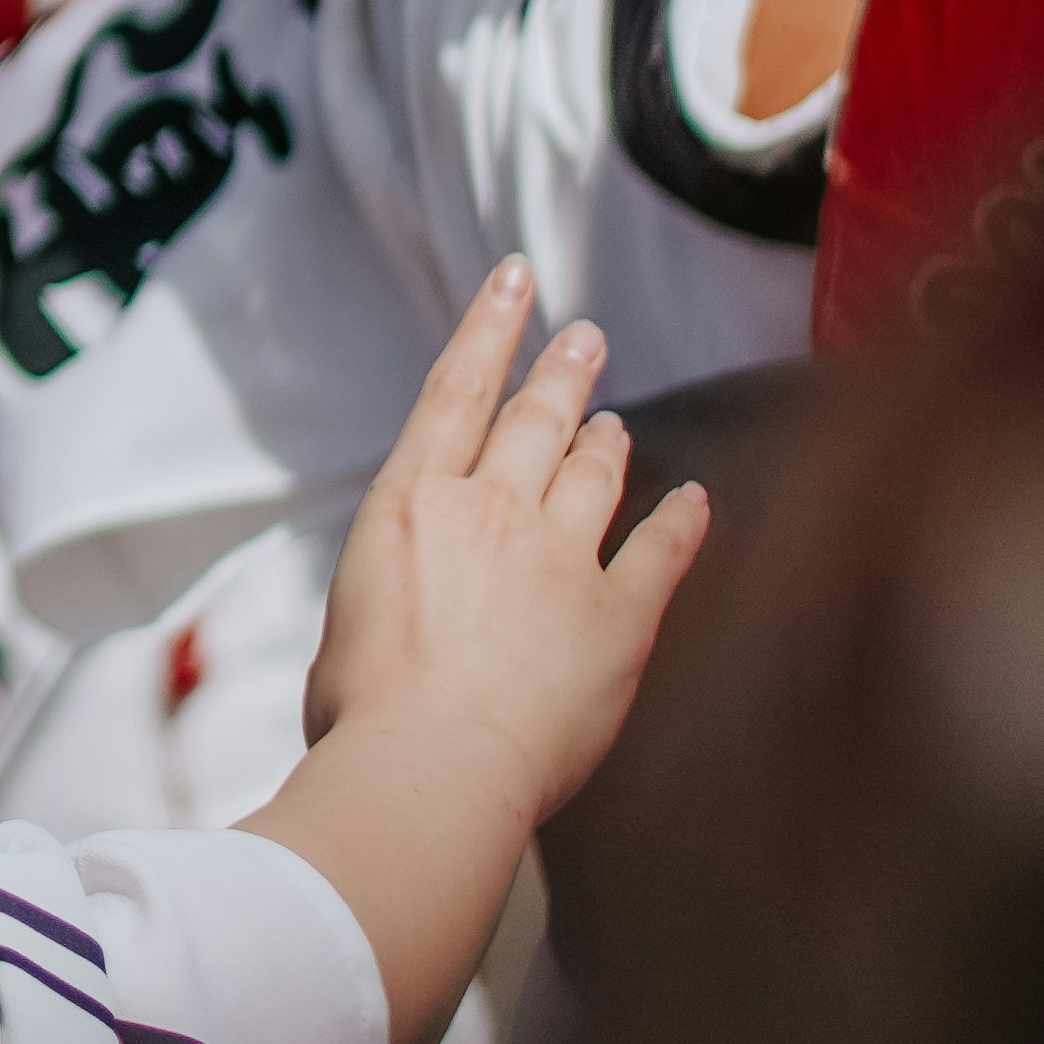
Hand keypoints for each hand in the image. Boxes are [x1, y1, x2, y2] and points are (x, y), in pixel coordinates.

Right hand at [298, 261, 699, 807]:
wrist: (431, 763)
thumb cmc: (365, 714)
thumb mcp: (349, 625)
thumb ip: (390, 591)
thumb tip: (406, 610)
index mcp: (408, 504)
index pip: (456, 392)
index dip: (490, 328)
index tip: (517, 280)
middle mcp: (487, 510)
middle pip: (534, 419)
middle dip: (563, 370)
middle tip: (586, 336)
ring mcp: (557, 557)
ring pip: (593, 472)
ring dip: (607, 435)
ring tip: (615, 415)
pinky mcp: (618, 615)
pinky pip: (659, 550)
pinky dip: (681, 520)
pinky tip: (694, 499)